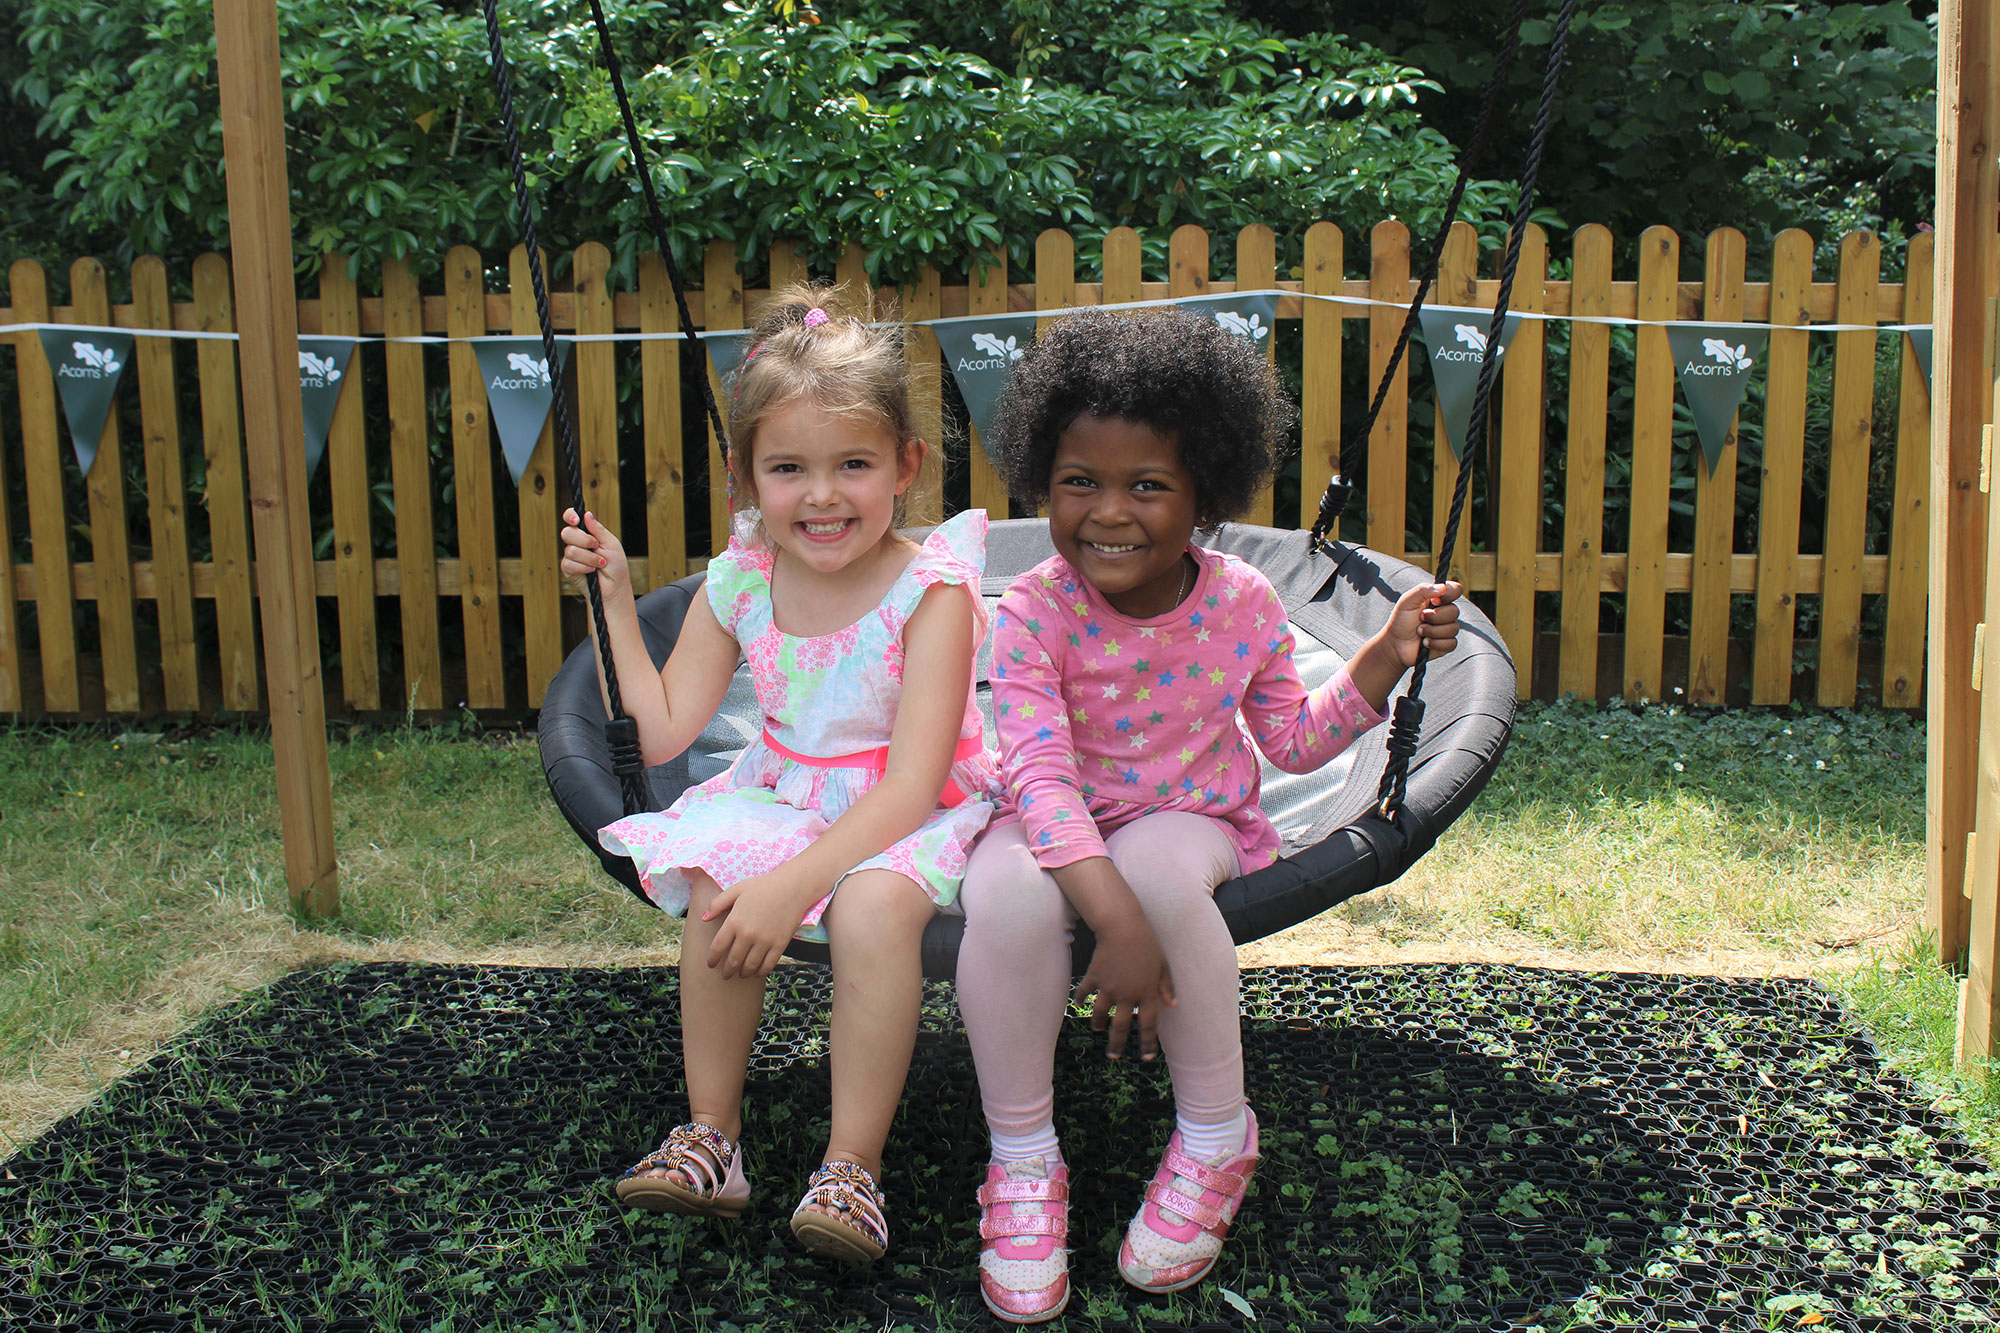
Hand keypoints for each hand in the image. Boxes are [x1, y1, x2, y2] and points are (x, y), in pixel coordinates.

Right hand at [560, 508, 630, 597]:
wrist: (615, 587)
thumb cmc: (616, 566)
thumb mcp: (611, 544)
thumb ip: (598, 529)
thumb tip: (587, 514)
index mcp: (588, 532)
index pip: (572, 518)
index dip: (571, 516)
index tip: (577, 520)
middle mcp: (577, 542)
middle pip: (567, 533)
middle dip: (584, 540)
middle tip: (596, 547)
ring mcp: (571, 555)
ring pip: (570, 550)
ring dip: (589, 558)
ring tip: (600, 563)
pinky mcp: (568, 569)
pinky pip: (569, 563)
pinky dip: (584, 567)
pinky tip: (592, 571)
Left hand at [702, 871, 812, 980]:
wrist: (792, 887)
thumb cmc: (763, 886)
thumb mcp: (736, 890)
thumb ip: (717, 904)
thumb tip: (704, 918)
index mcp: (734, 921)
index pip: (718, 947)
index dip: (713, 959)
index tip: (711, 964)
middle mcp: (748, 934)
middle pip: (733, 960)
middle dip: (727, 971)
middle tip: (725, 975)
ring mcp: (764, 940)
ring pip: (750, 965)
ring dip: (744, 973)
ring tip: (741, 974)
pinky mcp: (779, 944)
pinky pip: (768, 964)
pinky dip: (761, 972)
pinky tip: (758, 972)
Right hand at [1071, 915, 1176, 1060]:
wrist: (1123, 928)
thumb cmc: (1147, 945)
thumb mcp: (1162, 965)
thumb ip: (1167, 986)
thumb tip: (1172, 1004)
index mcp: (1147, 993)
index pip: (1148, 1024)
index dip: (1147, 1043)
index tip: (1145, 1058)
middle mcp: (1127, 994)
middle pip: (1121, 1027)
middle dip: (1117, 1044)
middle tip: (1113, 1057)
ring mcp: (1109, 987)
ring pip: (1100, 1014)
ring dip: (1098, 1024)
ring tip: (1098, 1029)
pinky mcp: (1095, 977)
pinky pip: (1085, 992)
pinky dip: (1081, 999)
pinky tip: (1079, 1003)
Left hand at [1385, 580, 1463, 666]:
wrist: (1395, 644)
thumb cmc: (1400, 621)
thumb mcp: (1407, 601)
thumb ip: (1422, 590)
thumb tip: (1442, 587)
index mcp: (1437, 598)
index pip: (1455, 590)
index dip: (1450, 594)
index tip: (1435, 601)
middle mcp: (1444, 612)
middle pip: (1455, 611)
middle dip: (1435, 617)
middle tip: (1421, 618)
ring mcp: (1446, 628)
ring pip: (1453, 629)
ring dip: (1432, 631)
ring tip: (1420, 631)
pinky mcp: (1446, 644)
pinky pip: (1451, 643)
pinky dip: (1436, 643)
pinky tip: (1425, 642)